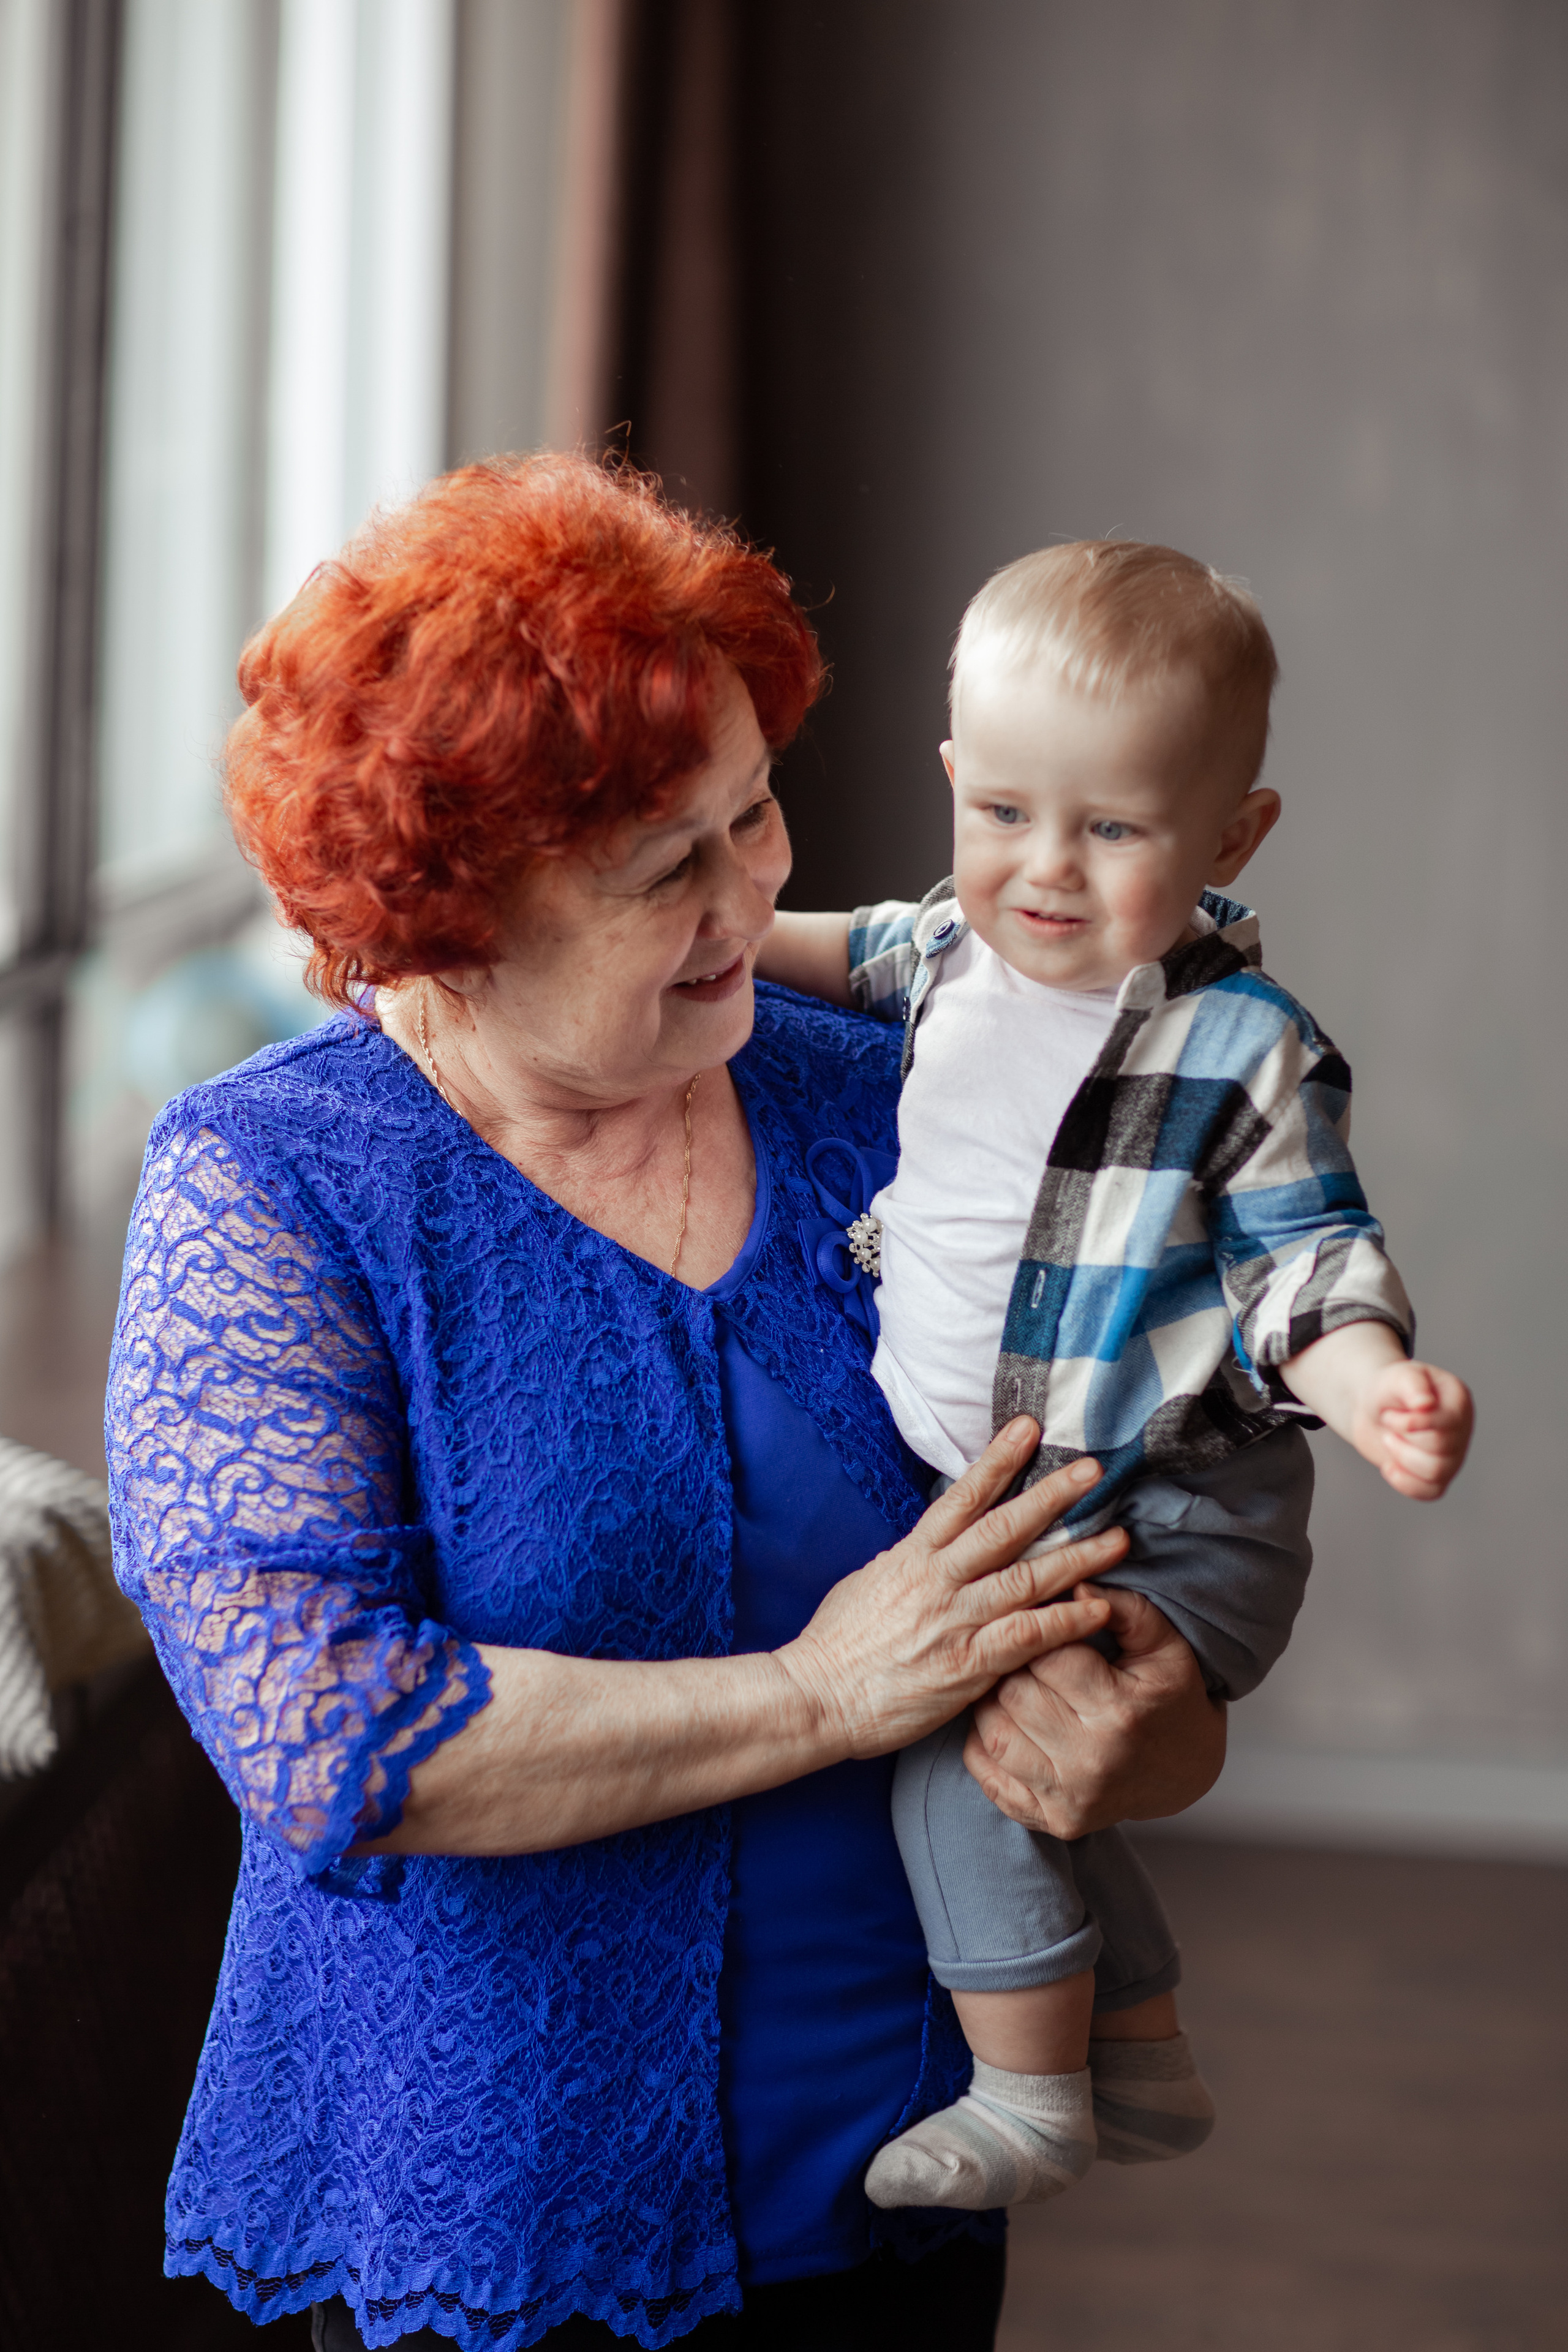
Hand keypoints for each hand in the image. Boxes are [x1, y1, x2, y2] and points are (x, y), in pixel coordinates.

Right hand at [778, 1420, 1129, 1758]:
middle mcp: (938, 1580)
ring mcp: (955, 1621)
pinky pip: (1027, 1638)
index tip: (1029, 1429)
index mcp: (913, 1555)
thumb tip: (927, 1545)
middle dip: (1052, 1496)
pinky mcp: (967, 1666)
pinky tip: (1099, 1610)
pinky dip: (1066, 1621)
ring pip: (1027, 1579)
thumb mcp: (866, 1583)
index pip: (962, 1496)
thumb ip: (905, 1562)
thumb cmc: (837, 1643)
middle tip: (1094, 1470)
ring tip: (1118, 1540)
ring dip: (1078, 1557)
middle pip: (1005, 1528)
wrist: (816, 1697)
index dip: (998, 1459)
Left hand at [962, 1586, 1224, 1839]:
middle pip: (1014, 1694)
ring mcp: (1068, 1799)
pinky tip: (1002, 1721)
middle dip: (1011, 1665)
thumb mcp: (1164, 1646)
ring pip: (992, 1734)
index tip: (1038, 1619)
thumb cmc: (1171, 1697)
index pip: (1048, 1656)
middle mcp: (1091, 1763)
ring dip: (990, 1703)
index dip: (1038, 1629)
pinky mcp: (1053, 1822)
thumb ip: (1125, 1608)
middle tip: (1017, 1649)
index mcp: (1119, 1713)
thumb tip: (1074, 1583)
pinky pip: (988, 1777)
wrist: (1186, 1770)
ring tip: (1009, 1682)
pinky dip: (982, 1745)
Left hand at [1351, 1358, 1473, 1499]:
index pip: (1447, 1423)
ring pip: (1436, 1473)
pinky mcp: (1436, 1475)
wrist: (1371, 1408)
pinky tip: (1388, 1466)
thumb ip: (1412, 1385)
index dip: (1412, 1424)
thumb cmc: (1388, 1389)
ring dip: (1402, 1458)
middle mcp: (1461, 1429)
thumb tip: (1426, 1404)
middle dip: (1403, 1438)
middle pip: (1440, 1450)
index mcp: (1458, 1401)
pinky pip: (1431, 1492)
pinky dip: (1406, 1483)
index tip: (1389, 1414)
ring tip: (1389, 1440)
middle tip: (1387, 1421)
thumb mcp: (1396, 1377)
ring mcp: (1452, 1455)